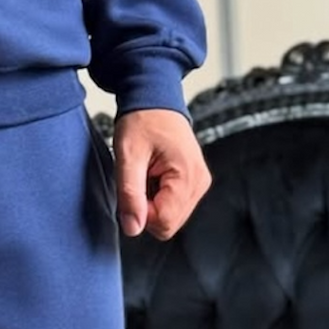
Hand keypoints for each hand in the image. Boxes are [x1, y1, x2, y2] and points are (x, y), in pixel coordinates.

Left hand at [113, 108, 210, 238]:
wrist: (154, 100)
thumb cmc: (142, 120)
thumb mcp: (128, 155)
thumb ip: (130, 194)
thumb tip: (133, 228)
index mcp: (188, 175)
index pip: (164, 222)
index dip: (141, 212)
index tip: (132, 188)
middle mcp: (199, 182)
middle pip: (168, 224)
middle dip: (147, 209)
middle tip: (139, 179)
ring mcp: (199, 183)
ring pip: (170, 218)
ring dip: (152, 203)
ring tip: (146, 174)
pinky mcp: (194, 182)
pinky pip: (173, 206)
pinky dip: (157, 197)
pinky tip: (153, 176)